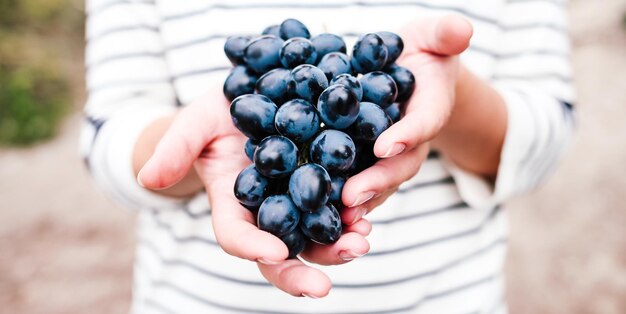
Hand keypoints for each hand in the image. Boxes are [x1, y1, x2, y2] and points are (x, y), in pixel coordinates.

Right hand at [137, 88, 369, 297]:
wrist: (248, 101)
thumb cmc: (213, 118)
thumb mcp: (193, 125)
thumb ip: (174, 149)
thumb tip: (148, 178)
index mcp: (232, 205)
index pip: (237, 237)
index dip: (252, 247)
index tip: (274, 253)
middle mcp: (266, 211)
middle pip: (282, 252)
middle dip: (302, 271)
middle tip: (322, 287)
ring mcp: (295, 199)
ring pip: (316, 234)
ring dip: (338, 245)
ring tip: (360, 243)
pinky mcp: (322, 180)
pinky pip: (339, 202)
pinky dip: (354, 210)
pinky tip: (369, 211)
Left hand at [341, 15, 472, 224]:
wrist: (413, 71)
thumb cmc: (423, 52)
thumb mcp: (434, 36)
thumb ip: (446, 33)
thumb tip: (462, 30)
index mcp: (430, 107)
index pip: (424, 123)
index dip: (408, 135)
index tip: (387, 146)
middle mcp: (412, 138)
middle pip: (400, 165)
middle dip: (377, 181)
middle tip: (352, 197)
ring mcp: (392, 153)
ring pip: (380, 181)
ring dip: (360, 200)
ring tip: (336, 215)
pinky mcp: (370, 159)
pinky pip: (360, 180)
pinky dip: (343, 196)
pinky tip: (320, 209)